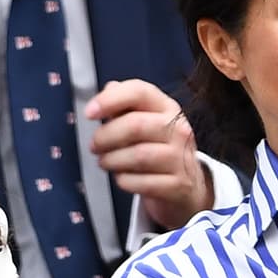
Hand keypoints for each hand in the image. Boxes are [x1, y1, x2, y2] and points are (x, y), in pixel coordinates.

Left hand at [85, 79, 212, 228]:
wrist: (187, 185)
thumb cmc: (157, 149)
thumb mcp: (145, 122)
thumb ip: (124, 106)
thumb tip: (107, 91)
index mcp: (167, 108)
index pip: (139, 92)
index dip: (110, 100)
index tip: (89, 112)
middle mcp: (178, 130)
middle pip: (135, 125)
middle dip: (105, 136)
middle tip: (94, 145)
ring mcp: (180, 158)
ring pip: (138, 155)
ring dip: (112, 160)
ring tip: (105, 161)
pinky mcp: (177, 185)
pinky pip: (142, 182)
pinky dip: (124, 180)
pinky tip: (122, 177)